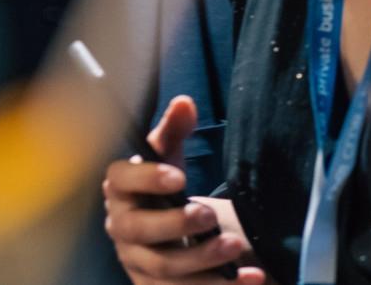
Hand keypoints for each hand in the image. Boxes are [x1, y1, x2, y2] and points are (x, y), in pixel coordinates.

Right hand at [103, 95, 267, 283]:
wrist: (168, 233)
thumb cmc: (165, 189)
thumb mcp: (169, 157)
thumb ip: (175, 129)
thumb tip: (185, 102)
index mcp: (120, 190)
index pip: (121, 181)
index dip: (147, 179)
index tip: (180, 176)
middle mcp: (121, 227)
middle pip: (138, 230)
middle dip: (175, 224)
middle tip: (209, 215)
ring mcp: (136, 262)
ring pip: (162, 267)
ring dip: (201, 260)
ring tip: (235, 246)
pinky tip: (249, 278)